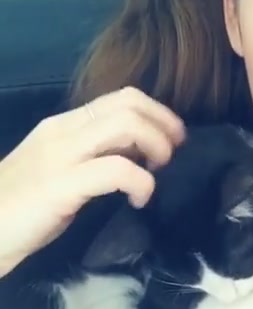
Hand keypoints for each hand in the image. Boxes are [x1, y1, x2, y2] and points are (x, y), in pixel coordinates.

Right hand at [0, 86, 184, 276]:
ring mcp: (61, 156)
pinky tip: (140, 201)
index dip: (158, 114)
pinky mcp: (62, 185)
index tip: (173, 141)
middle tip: (173, 157)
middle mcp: (63, 131)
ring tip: (158, 175)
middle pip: (129, 105)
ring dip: (157, 147)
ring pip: (126, 126)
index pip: (121, 98)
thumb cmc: (22, 209)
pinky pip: (118, 170)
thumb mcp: (61, 172)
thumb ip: (94, 158)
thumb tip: (137, 158)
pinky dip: (142, 182)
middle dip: (164, 127)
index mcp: (64, 125)